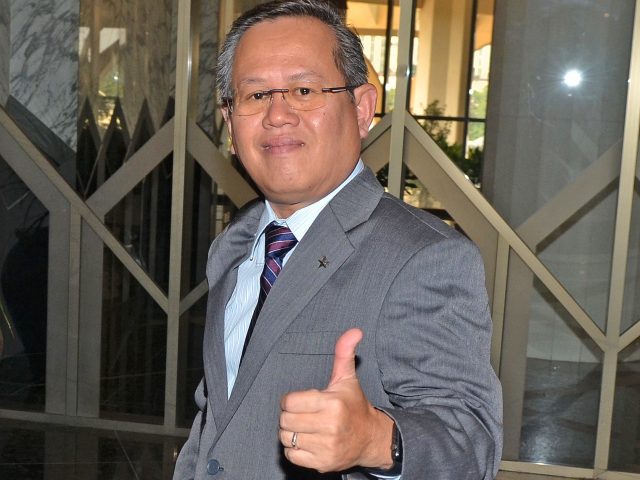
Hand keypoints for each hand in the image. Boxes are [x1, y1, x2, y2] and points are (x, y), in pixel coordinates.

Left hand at [279, 328, 394, 472]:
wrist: (371, 438)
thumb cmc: (354, 406)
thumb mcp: (347, 378)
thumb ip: (344, 353)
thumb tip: (354, 331)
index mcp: (332, 403)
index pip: (290, 402)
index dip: (292, 400)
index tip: (302, 400)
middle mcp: (329, 426)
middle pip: (286, 420)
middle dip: (290, 415)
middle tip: (302, 414)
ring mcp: (326, 446)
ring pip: (286, 438)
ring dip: (290, 432)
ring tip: (304, 427)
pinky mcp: (323, 462)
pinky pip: (292, 455)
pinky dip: (294, 449)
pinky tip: (307, 441)